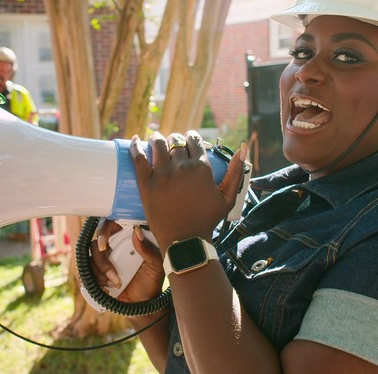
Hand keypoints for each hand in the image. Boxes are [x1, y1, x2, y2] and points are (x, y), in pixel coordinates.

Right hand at [89, 220, 164, 302]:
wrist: (143, 304)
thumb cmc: (151, 282)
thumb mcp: (155, 265)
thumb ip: (147, 249)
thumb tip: (137, 231)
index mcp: (126, 241)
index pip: (109, 227)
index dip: (103, 231)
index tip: (104, 244)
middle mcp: (112, 249)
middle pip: (95, 245)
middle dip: (103, 262)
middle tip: (114, 275)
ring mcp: (103, 262)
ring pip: (90, 260)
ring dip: (101, 274)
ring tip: (117, 284)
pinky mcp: (96, 275)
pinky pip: (86, 274)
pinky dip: (96, 282)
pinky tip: (108, 289)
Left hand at [129, 131, 247, 249]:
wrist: (185, 241)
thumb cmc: (208, 220)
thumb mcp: (227, 197)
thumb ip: (236, 172)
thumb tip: (243, 148)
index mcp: (201, 168)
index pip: (193, 140)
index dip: (189, 137)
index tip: (186, 140)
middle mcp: (182, 167)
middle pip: (175, 142)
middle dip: (173, 139)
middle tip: (171, 144)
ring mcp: (163, 175)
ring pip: (158, 145)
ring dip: (156, 138)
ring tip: (155, 140)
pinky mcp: (146, 184)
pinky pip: (138, 158)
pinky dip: (134, 146)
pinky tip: (133, 140)